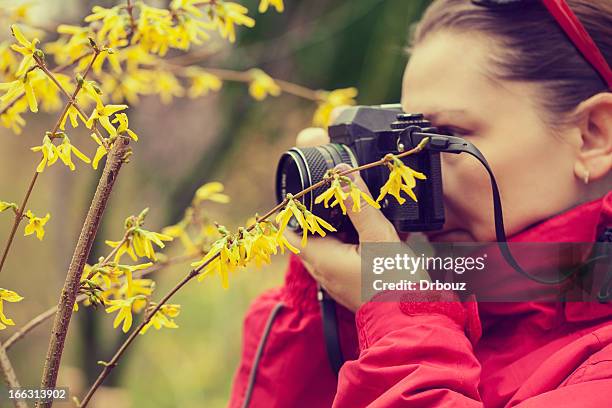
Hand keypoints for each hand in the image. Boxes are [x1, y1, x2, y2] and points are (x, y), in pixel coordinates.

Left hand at [286, 126, 402, 311]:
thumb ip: (359, 203)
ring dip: (337, 228)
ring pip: (327, 246)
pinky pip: (342, 257)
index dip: (291, 212)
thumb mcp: (377, 235)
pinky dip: (350, 242)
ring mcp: (336, 279)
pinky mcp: (351, 283)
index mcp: (320, 258)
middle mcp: (323, 271)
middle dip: (318, 216)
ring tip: (356, 210)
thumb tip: (340, 175)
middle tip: (335, 195)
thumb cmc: (393, 282)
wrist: (413, 317)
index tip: (302, 194)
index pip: (288, 232)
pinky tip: (370, 233)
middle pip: (309, 236)